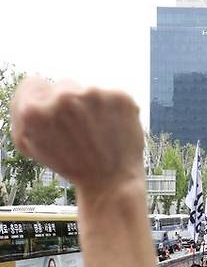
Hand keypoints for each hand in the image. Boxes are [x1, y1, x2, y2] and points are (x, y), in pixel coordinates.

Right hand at [10, 77, 144, 194]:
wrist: (111, 182)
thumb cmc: (72, 165)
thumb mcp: (32, 144)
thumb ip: (26, 115)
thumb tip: (29, 95)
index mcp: (35, 110)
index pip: (33, 84)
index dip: (43, 100)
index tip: (55, 114)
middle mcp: (63, 97)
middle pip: (63, 86)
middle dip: (71, 106)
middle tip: (80, 132)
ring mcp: (94, 95)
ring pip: (90, 92)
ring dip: (94, 108)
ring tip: (99, 134)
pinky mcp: (121, 98)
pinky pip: (114, 97)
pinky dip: (116, 111)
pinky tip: (115, 130)